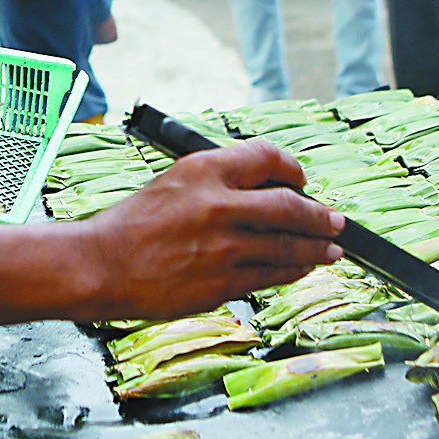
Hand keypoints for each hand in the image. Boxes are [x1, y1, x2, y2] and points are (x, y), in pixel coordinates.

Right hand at [78, 140, 342, 320]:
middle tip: (337, 220)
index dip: (293, 168)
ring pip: (288, 245)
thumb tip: (265, 193)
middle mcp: (218, 203)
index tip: (303, 181)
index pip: (266, 157)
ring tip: (333, 249)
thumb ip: (218, 183)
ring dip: (317, 247)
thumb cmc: (131, 225)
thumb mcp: (174, 182)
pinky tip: (303, 268)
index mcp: (203, 168)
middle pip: (290, 205)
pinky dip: (294, 270)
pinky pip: (272, 275)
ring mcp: (223, 245)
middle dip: (321, 215)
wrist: (101, 265)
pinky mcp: (222, 281)